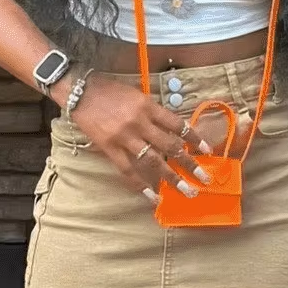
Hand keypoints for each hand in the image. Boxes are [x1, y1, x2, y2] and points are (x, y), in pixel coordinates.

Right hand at [68, 75, 211, 201]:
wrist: (79, 92)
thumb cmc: (109, 91)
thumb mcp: (137, 95)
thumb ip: (152, 112)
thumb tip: (170, 130)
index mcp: (148, 106)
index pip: (178, 125)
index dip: (194, 138)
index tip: (207, 150)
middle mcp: (139, 123)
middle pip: (170, 146)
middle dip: (189, 164)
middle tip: (204, 179)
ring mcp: (124, 137)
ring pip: (153, 161)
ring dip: (171, 178)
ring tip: (186, 191)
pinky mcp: (109, 148)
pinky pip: (128, 170)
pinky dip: (141, 184)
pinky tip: (152, 196)